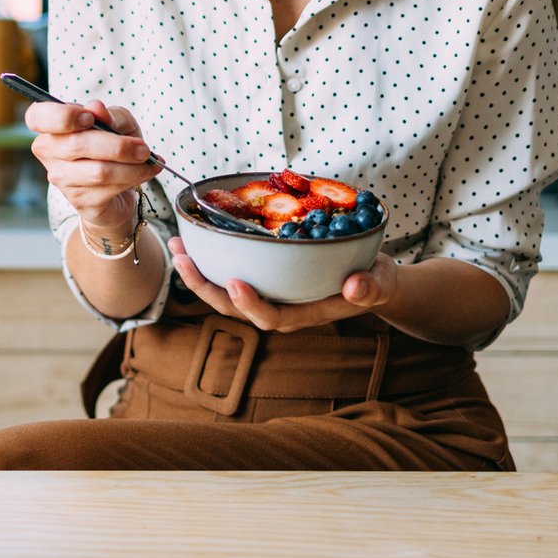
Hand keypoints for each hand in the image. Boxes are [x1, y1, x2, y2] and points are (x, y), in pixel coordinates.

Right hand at [27, 98, 163, 240]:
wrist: (119, 187)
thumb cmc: (113, 146)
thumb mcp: (118, 123)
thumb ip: (109, 114)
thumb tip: (96, 108)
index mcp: (51, 127)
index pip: (37, 117)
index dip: (62, 117)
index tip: (90, 118)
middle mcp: (48, 152)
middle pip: (77, 145)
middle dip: (118, 145)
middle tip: (143, 147)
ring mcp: (61, 179)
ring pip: (98, 171)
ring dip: (132, 166)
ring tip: (148, 159)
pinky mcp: (79, 201)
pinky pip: (109, 188)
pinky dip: (134, 178)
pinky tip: (146, 171)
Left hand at [168, 237, 399, 332]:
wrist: (370, 279)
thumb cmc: (374, 281)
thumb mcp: (379, 283)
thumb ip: (370, 287)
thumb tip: (356, 287)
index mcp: (304, 313)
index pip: (271, 317)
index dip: (250, 305)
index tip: (234, 282)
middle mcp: (280, 307)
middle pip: (235, 307)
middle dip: (206, 287)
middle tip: (184, 260)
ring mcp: (268, 295)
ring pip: (225, 292)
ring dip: (198, 273)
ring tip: (177, 248)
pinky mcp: (263, 279)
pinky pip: (231, 274)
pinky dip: (210, 260)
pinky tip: (193, 240)